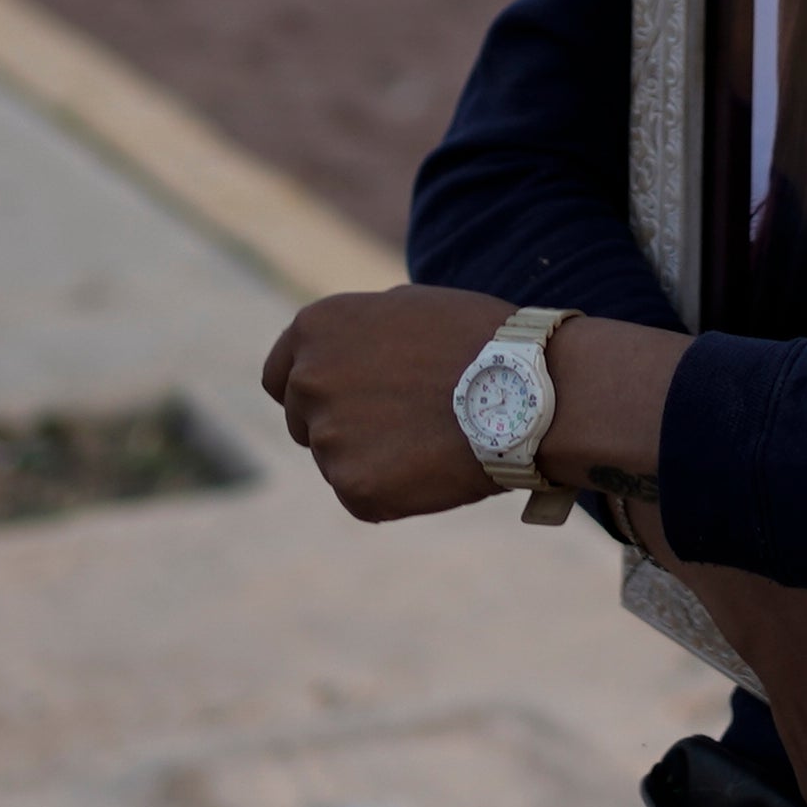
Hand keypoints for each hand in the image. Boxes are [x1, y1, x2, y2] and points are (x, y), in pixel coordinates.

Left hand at [260, 286, 509, 520]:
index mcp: (315, 329)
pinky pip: (363, 497)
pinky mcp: (354, 487)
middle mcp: (308, 380)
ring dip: (374, 458)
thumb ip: (359, 334)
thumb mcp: (407, 308)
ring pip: (337, 462)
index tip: (338, 405)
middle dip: (342, 427)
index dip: (310, 393)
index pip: (279, 378)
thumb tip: (339, 354)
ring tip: (432, 440)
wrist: (527, 391)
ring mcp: (328, 438)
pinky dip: (393, 493)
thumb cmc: (481, 340)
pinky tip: (434, 469)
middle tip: (401, 427)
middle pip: (303, 424)